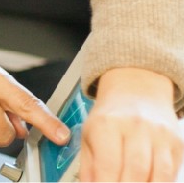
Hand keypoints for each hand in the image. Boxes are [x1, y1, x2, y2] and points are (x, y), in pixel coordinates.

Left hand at [80, 67, 183, 181]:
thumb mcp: (88, 136)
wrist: (136, 91)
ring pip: (159, 173)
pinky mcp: (177, 143)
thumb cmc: (108, 118)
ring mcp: (160, 135)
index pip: (108, 164)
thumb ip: (89, 166)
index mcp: (107, 125)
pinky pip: (171, 171)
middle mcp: (136, 127)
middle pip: (136, 170)